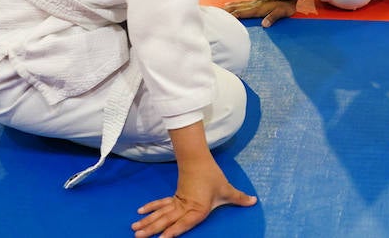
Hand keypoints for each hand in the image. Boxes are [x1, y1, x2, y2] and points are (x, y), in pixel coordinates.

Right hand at [131, 163, 255, 237]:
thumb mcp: (226, 189)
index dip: (173, 231)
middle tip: (138, 236)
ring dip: (147, 221)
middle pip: (166, 219)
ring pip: (160, 213)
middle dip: (152, 229)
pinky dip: (151, 207)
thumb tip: (254, 201)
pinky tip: (140, 212)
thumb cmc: (212, 176)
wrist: (199, 159)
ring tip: (134, 229)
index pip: (184, 222)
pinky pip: (161, 204)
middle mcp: (185, 207)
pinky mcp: (174, 197)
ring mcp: (177, 202)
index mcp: (197, 208)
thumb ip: (239, 198)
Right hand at [225, 0, 299, 27]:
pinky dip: (233, 4)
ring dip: (228, 7)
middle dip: (226, 11)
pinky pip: (241, 3)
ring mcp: (254, 3)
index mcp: (258, 9)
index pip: (242, 12)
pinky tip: (229, 4)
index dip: (233, 16)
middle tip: (214, 14)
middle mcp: (254, 5)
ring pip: (238, 4)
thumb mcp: (282, 13)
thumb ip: (273, 18)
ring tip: (218, 10)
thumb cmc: (286, 6)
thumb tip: (264, 24)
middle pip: (236, 8)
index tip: (223, 19)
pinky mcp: (255, 2)